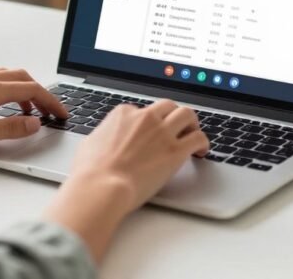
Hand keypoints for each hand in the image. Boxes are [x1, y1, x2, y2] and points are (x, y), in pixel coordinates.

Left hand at [0, 68, 68, 155]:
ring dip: (24, 90)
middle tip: (51, 112)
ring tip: (30, 112)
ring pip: (9, 76)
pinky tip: (5, 106)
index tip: (61, 114)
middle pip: (23, 78)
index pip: (31, 89)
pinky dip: (9, 90)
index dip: (51, 102)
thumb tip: (34, 124)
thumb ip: (10, 129)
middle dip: (41, 94)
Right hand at [44, 100, 207, 261]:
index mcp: (123, 114)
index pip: (142, 111)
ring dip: (191, 124)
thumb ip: (103, 136)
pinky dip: (202, 142)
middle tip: (177, 128)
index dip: (148, 123)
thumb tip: (104, 140)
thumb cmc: (91, 171)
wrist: (101, 186)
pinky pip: (198, 138)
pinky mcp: (175, 151)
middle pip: (167, 107)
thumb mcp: (90, 143)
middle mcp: (145, 118)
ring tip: (192, 135)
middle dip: (173, 116)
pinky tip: (200, 151)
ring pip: (186, 115)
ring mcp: (161, 133)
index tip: (151, 134)